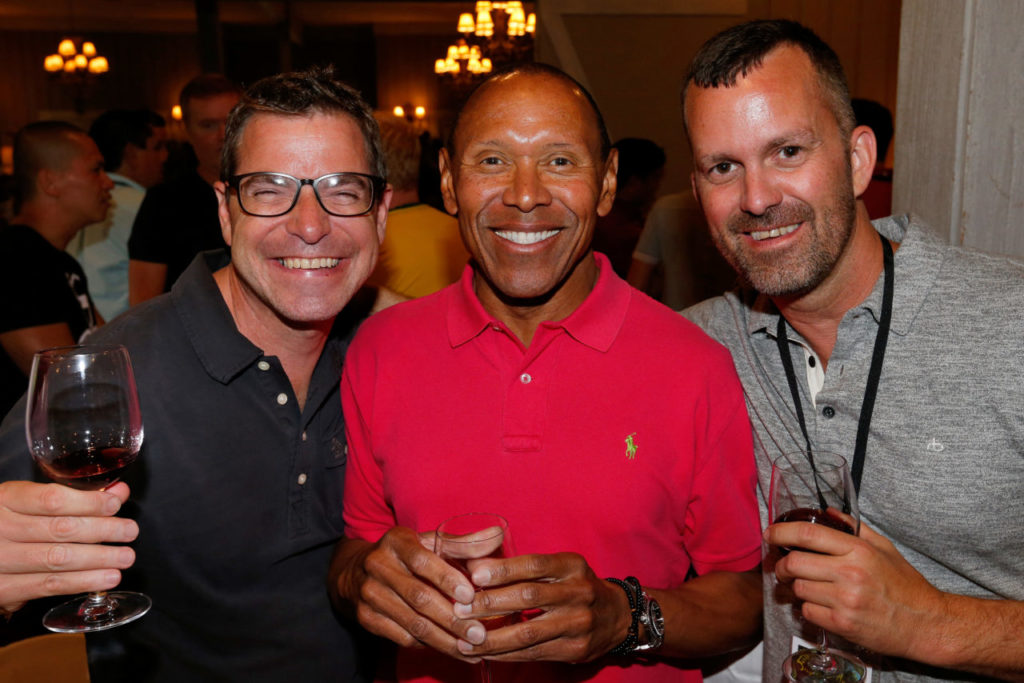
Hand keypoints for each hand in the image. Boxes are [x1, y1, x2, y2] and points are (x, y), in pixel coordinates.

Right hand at [0, 480, 138, 612]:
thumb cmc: (5, 521)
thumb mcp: (28, 500)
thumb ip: (73, 495)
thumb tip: (118, 492)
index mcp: (6, 500)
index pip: (52, 500)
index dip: (89, 502)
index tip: (116, 505)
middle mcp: (0, 528)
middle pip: (60, 529)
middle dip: (102, 530)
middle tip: (129, 531)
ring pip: (57, 559)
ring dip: (98, 559)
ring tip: (125, 557)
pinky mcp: (3, 589)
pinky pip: (48, 585)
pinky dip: (81, 582)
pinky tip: (104, 579)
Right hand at [346, 526, 488, 660]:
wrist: (357, 571)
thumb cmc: (406, 555)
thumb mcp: (430, 542)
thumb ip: (464, 543)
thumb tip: (497, 535)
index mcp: (397, 541)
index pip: (422, 561)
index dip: (446, 579)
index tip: (470, 596)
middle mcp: (378, 566)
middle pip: (419, 597)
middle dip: (452, 619)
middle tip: (479, 634)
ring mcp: (370, 594)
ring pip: (412, 623)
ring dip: (445, 640)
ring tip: (472, 649)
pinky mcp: (366, 618)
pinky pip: (402, 637)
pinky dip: (429, 646)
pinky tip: (451, 649)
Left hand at [451, 551, 630, 662]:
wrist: (617, 617)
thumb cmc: (575, 586)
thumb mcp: (560, 567)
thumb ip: (525, 567)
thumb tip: (476, 565)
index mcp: (571, 566)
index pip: (534, 564)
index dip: (503, 569)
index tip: (474, 574)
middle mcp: (578, 592)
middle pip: (528, 597)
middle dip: (490, 603)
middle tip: (460, 608)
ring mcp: (578, 623)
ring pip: (528, 632)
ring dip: (493, 637)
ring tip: (464, 638)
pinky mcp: (574, 649)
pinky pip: (533, 653)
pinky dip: (506, 654)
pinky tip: (484, 652)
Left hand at [767, 519, 945, 660]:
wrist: (925, 623)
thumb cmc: (905, 585)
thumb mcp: (884, 548)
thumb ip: (853, 528)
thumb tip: (827, 511)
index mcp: (859, 550)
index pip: (808, 534)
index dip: (781, 532)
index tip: (769, 534)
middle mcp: (850, 573)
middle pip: (794, 563)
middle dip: (780, 564)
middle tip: (782, 567)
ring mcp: (845, 600)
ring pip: (798, 588)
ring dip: (796, 587)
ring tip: (807, 586)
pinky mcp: (843, 623)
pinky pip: (807, 611)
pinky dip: (807, 607)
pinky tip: (820, 604)